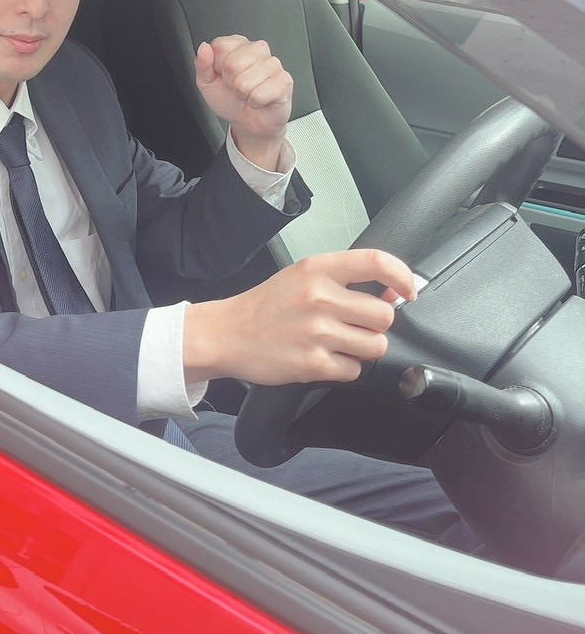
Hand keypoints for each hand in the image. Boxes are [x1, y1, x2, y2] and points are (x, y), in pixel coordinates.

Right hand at [183, 249, 416, 385]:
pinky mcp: (312, 364)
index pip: (377, 262)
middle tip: (355, 326)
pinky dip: (344, 368)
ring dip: (364, 348)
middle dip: (376, 325)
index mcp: (317, 270)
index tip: (408, 290)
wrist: (225, 334)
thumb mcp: (301, 277)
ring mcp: (316, 332)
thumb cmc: (265, 306)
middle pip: (384, 315)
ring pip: (375, 345)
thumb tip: (392, 292)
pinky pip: (353, 370)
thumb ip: (343, 280)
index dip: (403, 276)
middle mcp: (319, 298)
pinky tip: (324, 358)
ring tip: (340, 344)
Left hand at [195, 36, 291, 169]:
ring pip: (244, 82)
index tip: (223, 76)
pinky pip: (259, 95)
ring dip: (243, 95)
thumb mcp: (208, 83)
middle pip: (232, 65)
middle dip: (230, 83)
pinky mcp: (284, 81)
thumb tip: (204, 48)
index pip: (220, 46)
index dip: (217, 67)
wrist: (249, 122)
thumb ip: (202, 65)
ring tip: (248, 94)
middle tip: (237, 88)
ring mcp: (273, 64)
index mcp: (238, 45)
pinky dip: (255, 103)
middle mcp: (257, 49)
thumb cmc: (230, 100)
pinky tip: (259, 99)